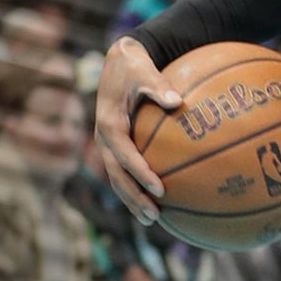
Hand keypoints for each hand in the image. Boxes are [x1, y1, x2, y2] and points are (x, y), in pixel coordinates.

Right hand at [95, 37, 182, 225]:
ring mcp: (106, 144)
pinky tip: (154, 200)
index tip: (160, 189)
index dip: (140, 174)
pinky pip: (123, 170)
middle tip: (154, 215)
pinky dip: (135, 186)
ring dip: (132, 199)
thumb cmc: (134, 66)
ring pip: (116, 178)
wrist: (118, 61)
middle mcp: (103, 138)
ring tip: (152, 219)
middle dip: (133, 197)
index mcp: (109, 124)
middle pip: (116, 176)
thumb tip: (177, 101)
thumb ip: (159, 86)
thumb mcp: (144, 71)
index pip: (124, 155)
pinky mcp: (114, 145)